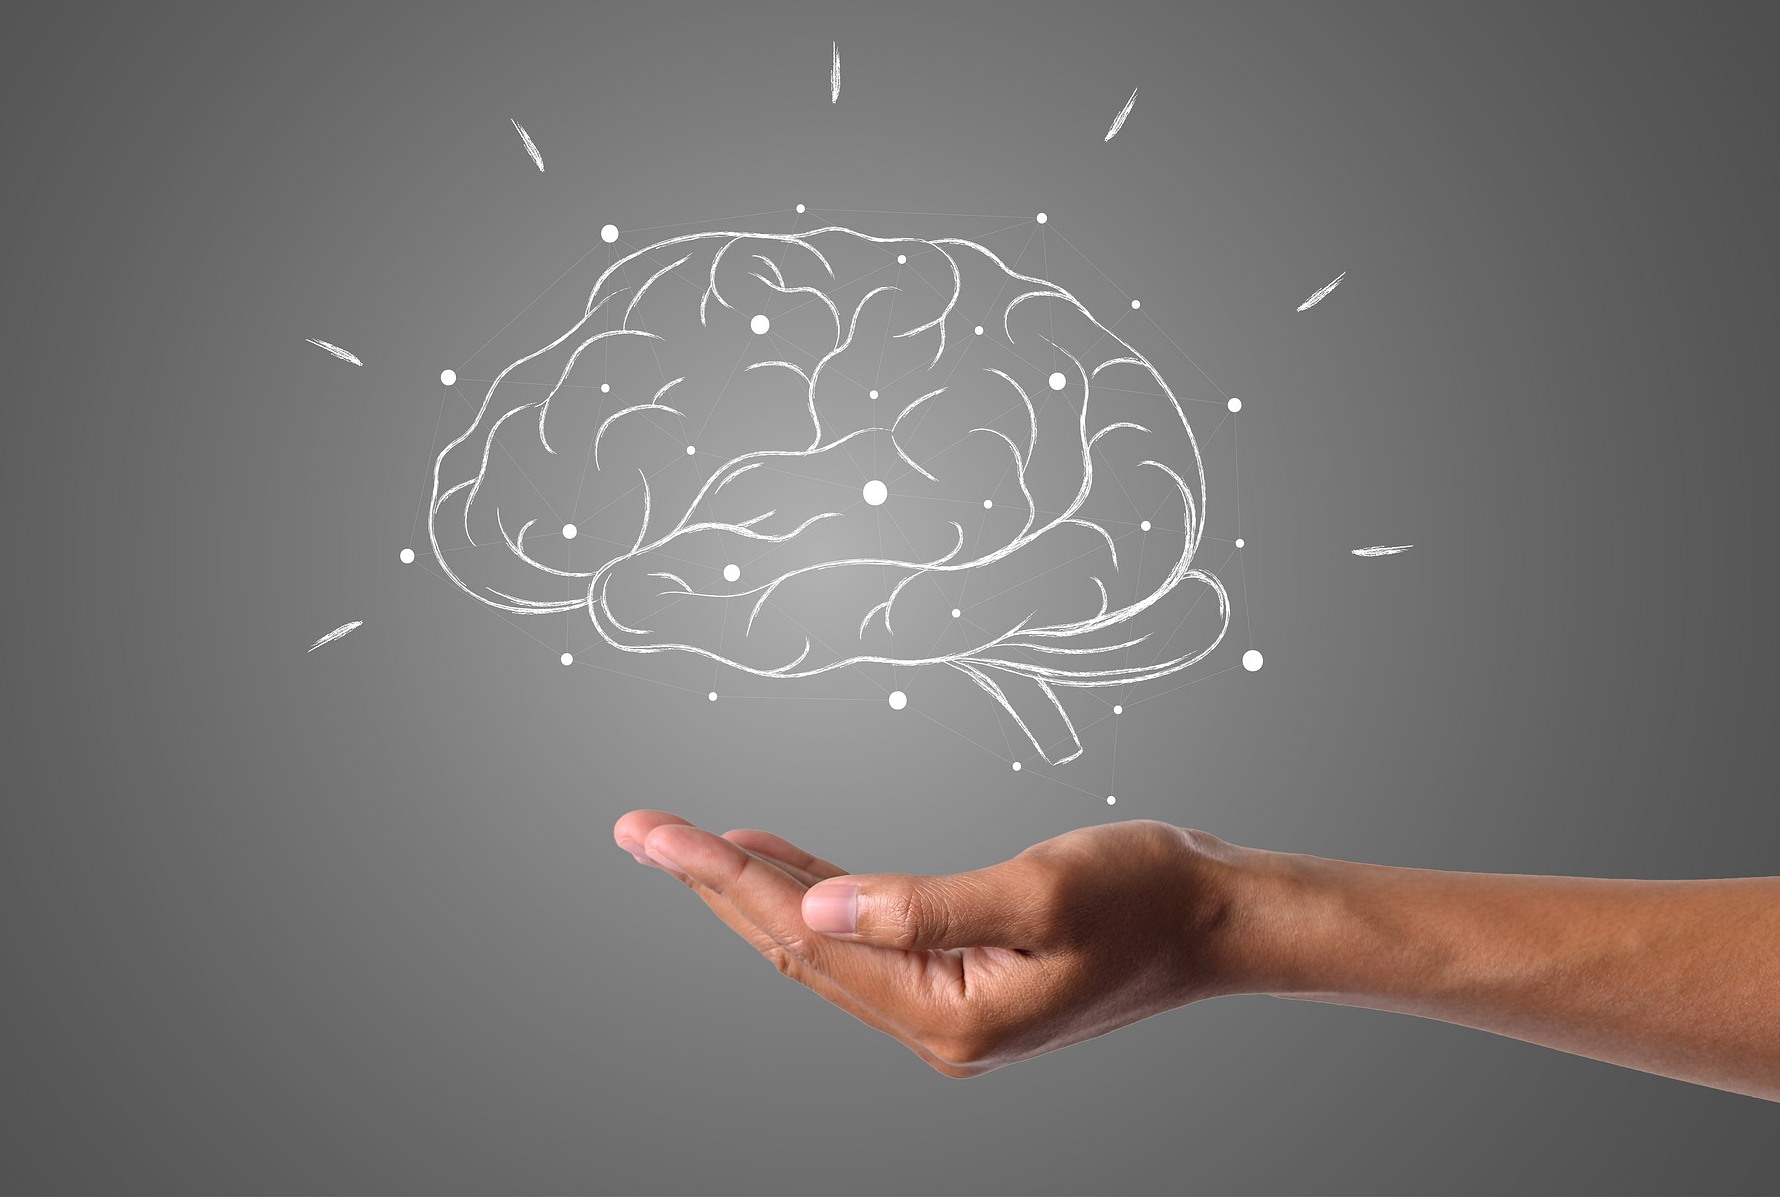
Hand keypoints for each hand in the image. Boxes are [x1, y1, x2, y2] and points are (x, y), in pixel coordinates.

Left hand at [613, 809, 1258, 1076]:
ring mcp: (944, 1005)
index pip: (807, 938)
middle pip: (798, 947)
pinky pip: (862, 933)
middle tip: (638, 828)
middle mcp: (935, 1026)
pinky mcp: (957, 975)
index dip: (723, 880)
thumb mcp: (1039, 893)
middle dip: (713, 885)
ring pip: (822, 942)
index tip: (655, 833)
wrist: (1215, 920)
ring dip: (753, 890)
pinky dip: (813, 891)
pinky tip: (774, 858)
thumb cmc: (1144, 896)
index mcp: (949, 1016)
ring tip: (682, 841)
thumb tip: (815, 904)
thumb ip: (921, 906)